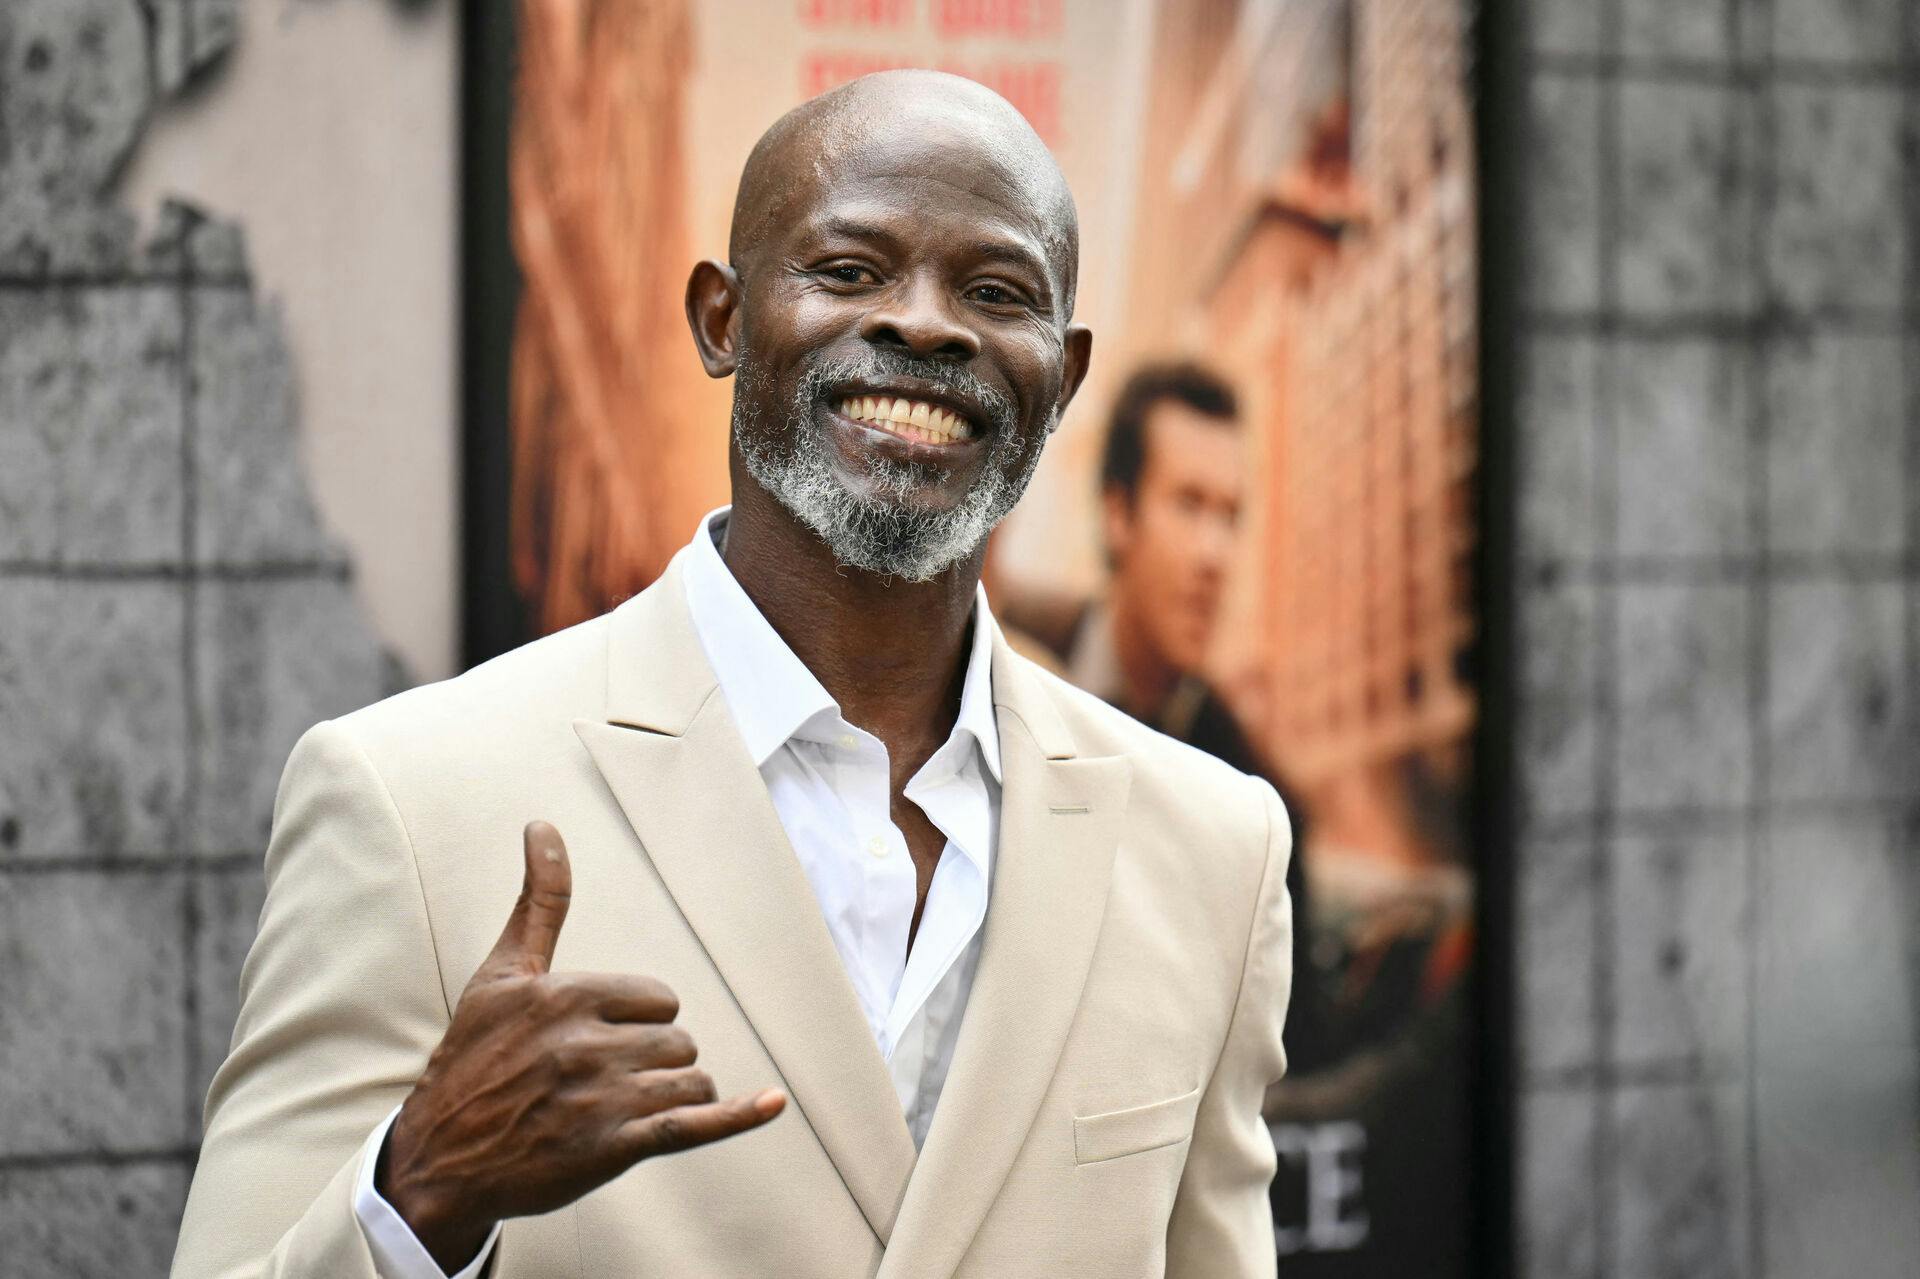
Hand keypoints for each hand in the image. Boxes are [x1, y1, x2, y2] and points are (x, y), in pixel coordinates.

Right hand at [379, 821, 785, 1269]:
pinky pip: (693, 1123)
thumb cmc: (473, 1059)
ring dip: (669, 1094)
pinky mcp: (614, 1148)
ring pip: (690, 1079)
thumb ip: (539, 901)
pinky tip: (772, 1102)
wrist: (440, 1158)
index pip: (659, 998)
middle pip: (677, 1039)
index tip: (598, 1038)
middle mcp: (586, 1044)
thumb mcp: (501, 974)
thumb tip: (543, 825)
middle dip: (652, 1059)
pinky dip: (738, 1115)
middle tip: (599, 1081)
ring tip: (619, 1109)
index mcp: (566, 997)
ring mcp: (603, 1099)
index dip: (638, 1019)